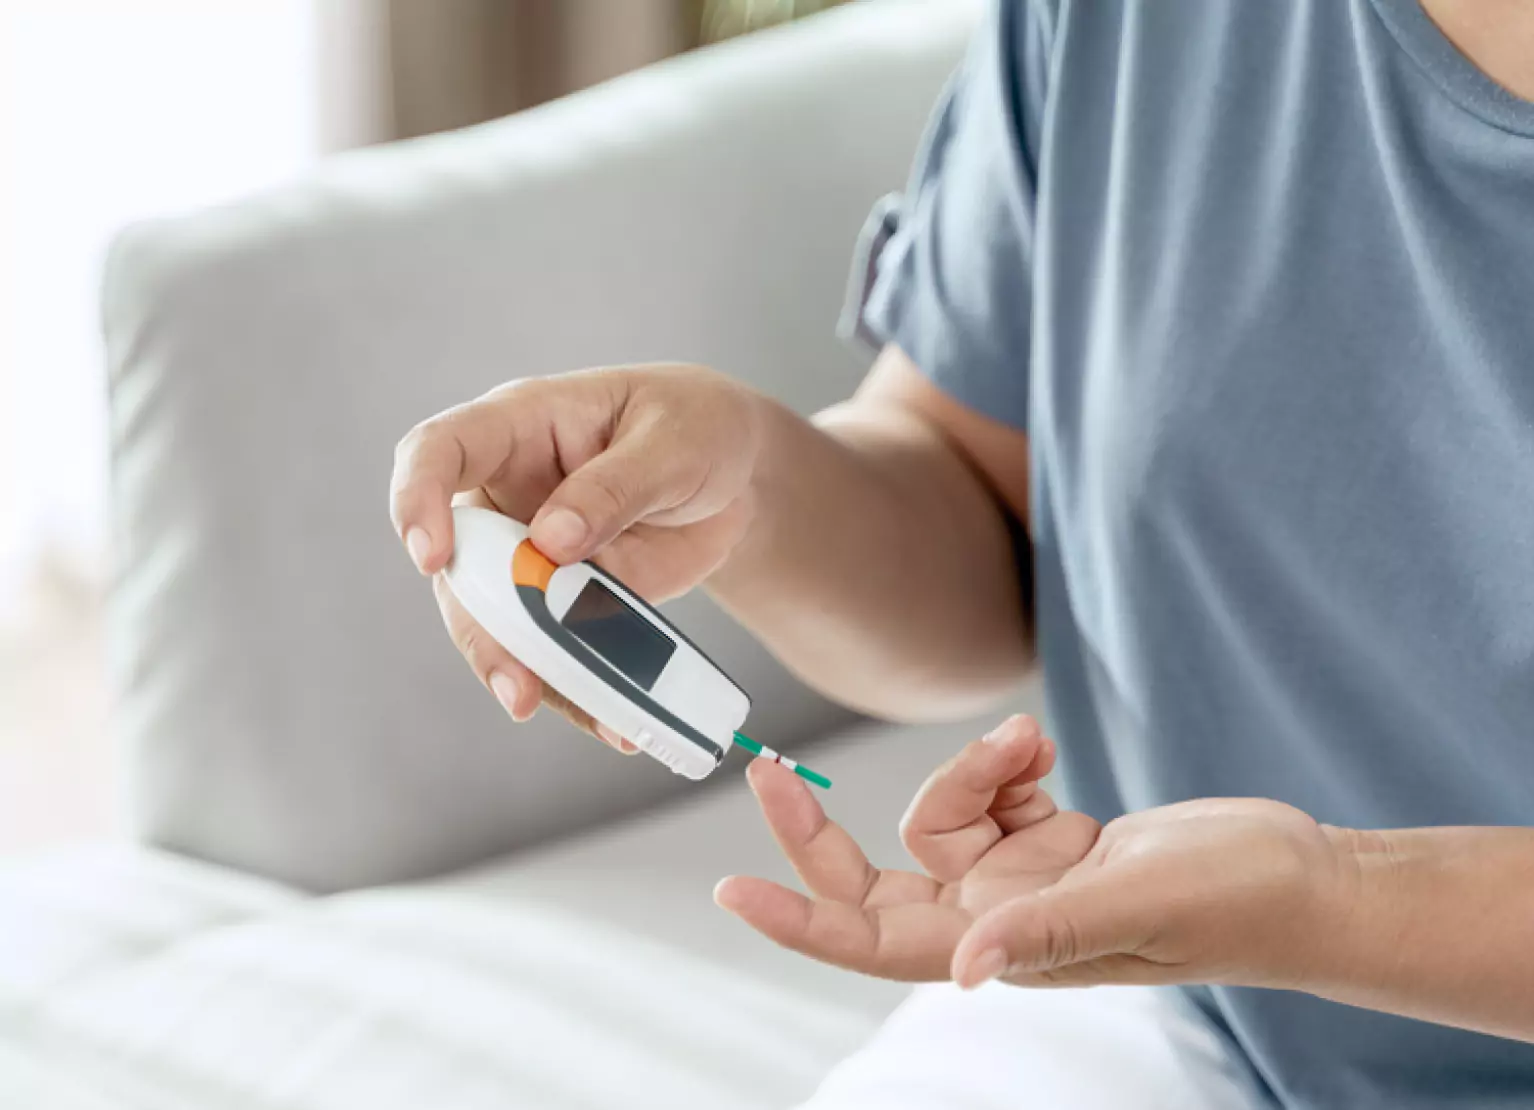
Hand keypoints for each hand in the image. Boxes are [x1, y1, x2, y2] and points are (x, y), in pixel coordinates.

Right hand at [390, 365, 765, 748]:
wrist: (737, 478)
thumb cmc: (697, 428)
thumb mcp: (674, 442)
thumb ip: (614, 487)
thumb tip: (549, 542)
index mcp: (520, 427)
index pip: (439, 451)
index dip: (418, 499)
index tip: (430, 556)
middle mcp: (508, 496)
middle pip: (461, 566)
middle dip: (483, 631)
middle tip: (518, 685)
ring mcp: (531, 556)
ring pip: (501, 624)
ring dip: (532, 675)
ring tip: (590, 714)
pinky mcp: (565, 603)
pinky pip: (555, 652)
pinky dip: (581, 692)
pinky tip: (615, 721)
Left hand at [717, 715, 1352, 991]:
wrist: (1294, 876)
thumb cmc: (1233, 904)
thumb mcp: (1136, 905)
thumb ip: (1047, 928)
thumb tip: (964, 968)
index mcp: (1002, 950)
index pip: (872, 943)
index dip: (799, 921)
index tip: (733, 891)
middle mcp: (996, 918)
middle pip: (874, 874)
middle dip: (821, 824)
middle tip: (771, 767)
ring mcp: (1019, 877)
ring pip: (940, 811)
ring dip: (970, 767)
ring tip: (1031, 744)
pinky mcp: (1047, 837)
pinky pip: (989, 787)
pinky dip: (1003, 759)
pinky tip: (1042, 751)